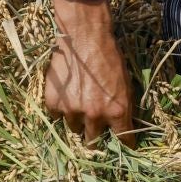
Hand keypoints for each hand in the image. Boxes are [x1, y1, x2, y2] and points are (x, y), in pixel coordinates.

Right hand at [46, 0, 136, 142]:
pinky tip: (66, 97)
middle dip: (94, 137)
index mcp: (117, 111)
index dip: (124, 142)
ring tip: (78, 105)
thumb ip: (124, 106)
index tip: (124, 144)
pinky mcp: (54, 103)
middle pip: (92, 141)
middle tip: (93, 128)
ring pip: (73, 129)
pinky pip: (56, 116)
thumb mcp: (126, 82)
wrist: (84, 37)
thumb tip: (123, 122)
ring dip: (77, 121)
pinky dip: (61, 110)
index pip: (123, 139)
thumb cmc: (109, 56)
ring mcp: (72, 111)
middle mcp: (95, 116)